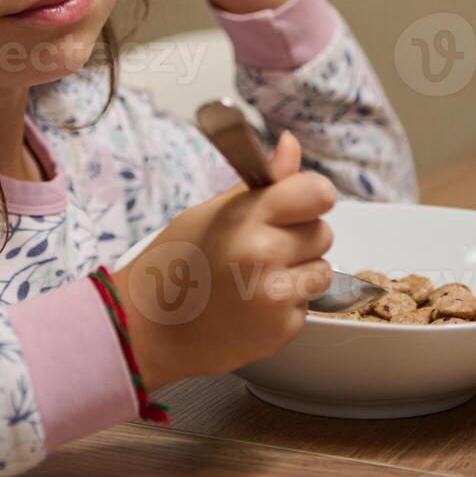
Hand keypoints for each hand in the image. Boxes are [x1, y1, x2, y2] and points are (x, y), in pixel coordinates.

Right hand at [108, 131, 335, 389]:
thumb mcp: (211, 213)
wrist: (152, 331)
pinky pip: (308, 304)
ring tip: (259, 278)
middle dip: (300, 237)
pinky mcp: (283, 330)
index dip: (310, 197)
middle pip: (323, 232)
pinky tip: (255, 305)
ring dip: (300, 272)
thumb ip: (261, 183)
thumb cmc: (175, 264)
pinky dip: (288, 304)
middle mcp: (264, 255)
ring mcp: (275, 297)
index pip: (318, 193)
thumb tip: (292, 145)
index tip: (296, 205)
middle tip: (262, 248)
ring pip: (322, 270)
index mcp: (245, 218)